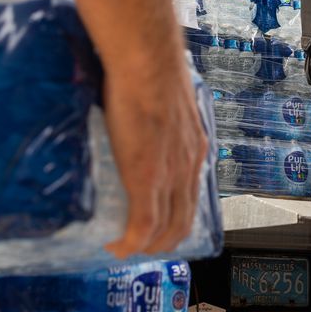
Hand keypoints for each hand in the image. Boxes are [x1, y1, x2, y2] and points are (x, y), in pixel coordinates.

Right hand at [103, 61, 207, 258]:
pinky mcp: (146, 178)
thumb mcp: (163, 96)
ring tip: (125, 250)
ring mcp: (169, 175)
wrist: (146, 61)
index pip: (190, 193)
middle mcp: (188, 165)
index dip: (176, 214)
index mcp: (194, 146)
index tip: (159, 223)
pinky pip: (142, 225)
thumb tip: (134, 104)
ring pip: (164, 229)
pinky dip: (130, 243)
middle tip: (141, 246)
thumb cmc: (148, 67)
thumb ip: (155, 109)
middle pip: (182, 220)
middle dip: (164, 240)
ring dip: (145, 246)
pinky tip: (116, 248)